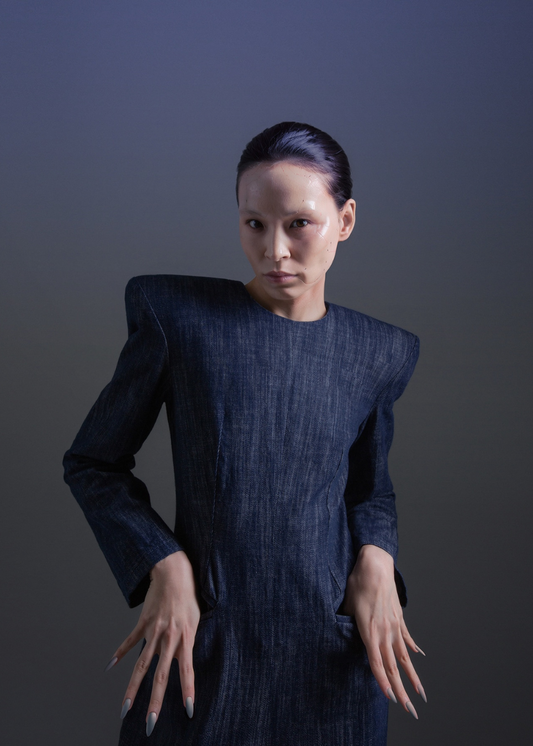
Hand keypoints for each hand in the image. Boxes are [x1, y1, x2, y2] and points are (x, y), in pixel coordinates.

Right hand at [106, 550, 200, 734]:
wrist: (174, 572)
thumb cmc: (188, 596)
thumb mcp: (195, 619)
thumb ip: (186, 641)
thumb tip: (179, 660)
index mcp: (186, 638)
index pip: (188, 671)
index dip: (188, 691)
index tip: (189, 711)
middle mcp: (169, 638)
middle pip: (161, 676)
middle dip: (156, 702)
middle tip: (151, 725)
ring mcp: (154, 631)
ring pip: (141, 665)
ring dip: (133, 689)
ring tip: (125, 709)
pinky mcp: (143, 622)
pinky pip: (130, 641)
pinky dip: (120, 653)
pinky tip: (110, 666)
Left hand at [339, 544, 425, 717]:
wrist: (376, 563)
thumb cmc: (358, 582)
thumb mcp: (346, 603)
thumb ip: (345, 622)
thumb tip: (341, 632)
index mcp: (369, 630)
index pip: (376, 662)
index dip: (382, 682)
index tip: (390, 699)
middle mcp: (384, 631)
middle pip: (393, 666)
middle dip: (401, 690)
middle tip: (410, 711)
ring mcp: (394, 625)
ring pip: (404, 657)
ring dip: (412, 677)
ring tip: (420, 694)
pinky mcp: (399, 618)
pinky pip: (406, 638)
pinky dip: (412, 650)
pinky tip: (418, 657)